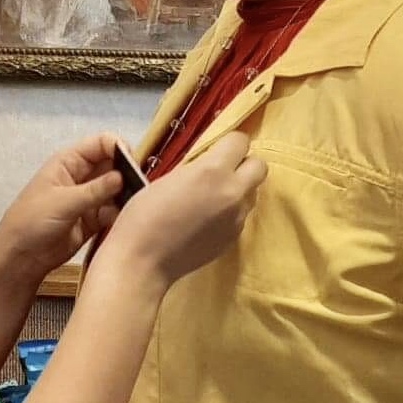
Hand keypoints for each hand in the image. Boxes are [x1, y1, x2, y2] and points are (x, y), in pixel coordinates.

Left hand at [0, 133, 124, 284]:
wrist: (21, 257)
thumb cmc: (32, 222)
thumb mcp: (63, 203)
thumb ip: (95, 190)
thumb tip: (122, 177)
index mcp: (69, 162)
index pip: (101, 144)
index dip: (118, 148)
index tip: (133, 164)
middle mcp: (82, 176)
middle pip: (113, 165)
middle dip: (127, 173)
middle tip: (141, 187)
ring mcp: (89, 198)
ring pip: (116, 189)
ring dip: (127, 194)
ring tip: (139, 204)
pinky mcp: (94, 220)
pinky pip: (114, 210)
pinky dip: (122, 213)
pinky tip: (129, 220)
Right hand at [99, 133, 266, 285]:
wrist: (144, 260)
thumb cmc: (144, 214)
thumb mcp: (167, 177)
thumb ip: (196, 165)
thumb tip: (210, 159)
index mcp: (213, 171)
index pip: (240, 141)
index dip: (228, 143)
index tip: (216, 149)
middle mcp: (233, 193)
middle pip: (259, 166)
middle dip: (243, 164)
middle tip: (221, 171)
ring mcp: (237, 219)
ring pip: (252, 193)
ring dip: (238, 189)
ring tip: (211, 198)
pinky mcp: (234, 238)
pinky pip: (241, 215)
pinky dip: (230, 212)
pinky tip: (206, 220)